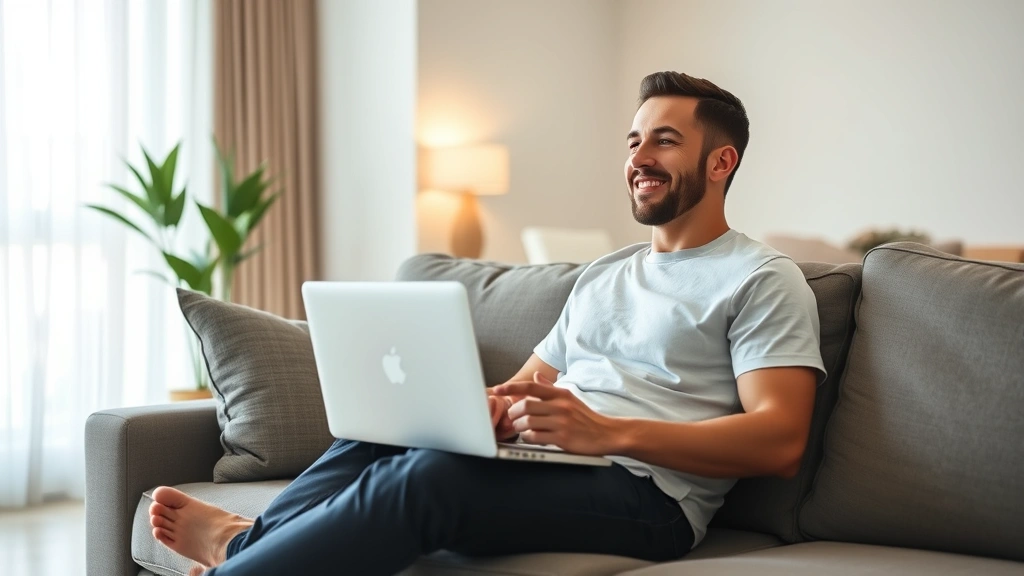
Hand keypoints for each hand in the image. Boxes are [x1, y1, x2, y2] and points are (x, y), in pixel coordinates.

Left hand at [491, 373, 617, 455]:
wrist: (607, 433)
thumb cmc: (585, 417)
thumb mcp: (570, 398)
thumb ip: (551, 389)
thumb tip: (536, 376)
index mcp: (560, 394)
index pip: (531, 386)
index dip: (511, 387)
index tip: (498, 389)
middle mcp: (560, 406)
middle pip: (525, 405)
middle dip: (513, 413)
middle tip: (513, 417)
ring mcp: (562, 422)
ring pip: (528, 421)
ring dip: (519, 427)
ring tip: (520, 429)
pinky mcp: (563, 438)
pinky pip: (536, 437)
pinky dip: (527, 438)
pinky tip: (530, 437)